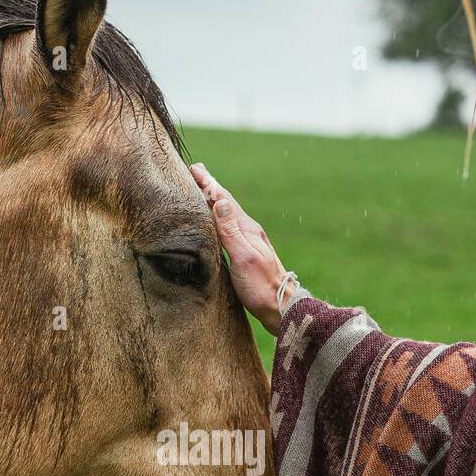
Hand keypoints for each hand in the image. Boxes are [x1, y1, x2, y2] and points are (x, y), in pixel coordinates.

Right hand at [190, 163, 292, 335]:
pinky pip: (229, 228)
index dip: (209, 184)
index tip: (194, 168)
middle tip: (197, 171)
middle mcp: (249, 231)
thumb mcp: (243, 256)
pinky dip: (219, 218)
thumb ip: (230, 229)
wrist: (281, 307)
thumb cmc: (260, 286)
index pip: (224, 200)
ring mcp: (250, 241)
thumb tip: (218, 199)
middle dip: (211, 187)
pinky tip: (217, 223)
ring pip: (228, 215)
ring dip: (214, 201)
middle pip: (226, 203)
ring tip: (204, 191)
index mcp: (247, 229)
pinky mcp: (248, 253)